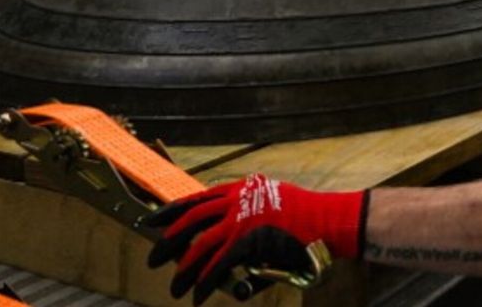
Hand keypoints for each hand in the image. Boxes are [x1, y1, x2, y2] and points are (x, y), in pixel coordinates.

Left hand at [145, 174, 364, 304]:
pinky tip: (196, 294)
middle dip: (167, 240)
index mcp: (242, 188)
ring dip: (183, 269)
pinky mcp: (249, 241)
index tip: (152, 220)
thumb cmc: (307, 216)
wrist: (329, 221)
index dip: (171, 211)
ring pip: (200, 246)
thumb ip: (247, 214)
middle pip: (191, 219)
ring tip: (173, 285)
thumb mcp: (272, 201)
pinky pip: (217, 265)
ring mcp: (243, 220)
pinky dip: (204, 281)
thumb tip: (229, 237)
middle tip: (153, 257)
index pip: (198, 198)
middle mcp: (238, 200)